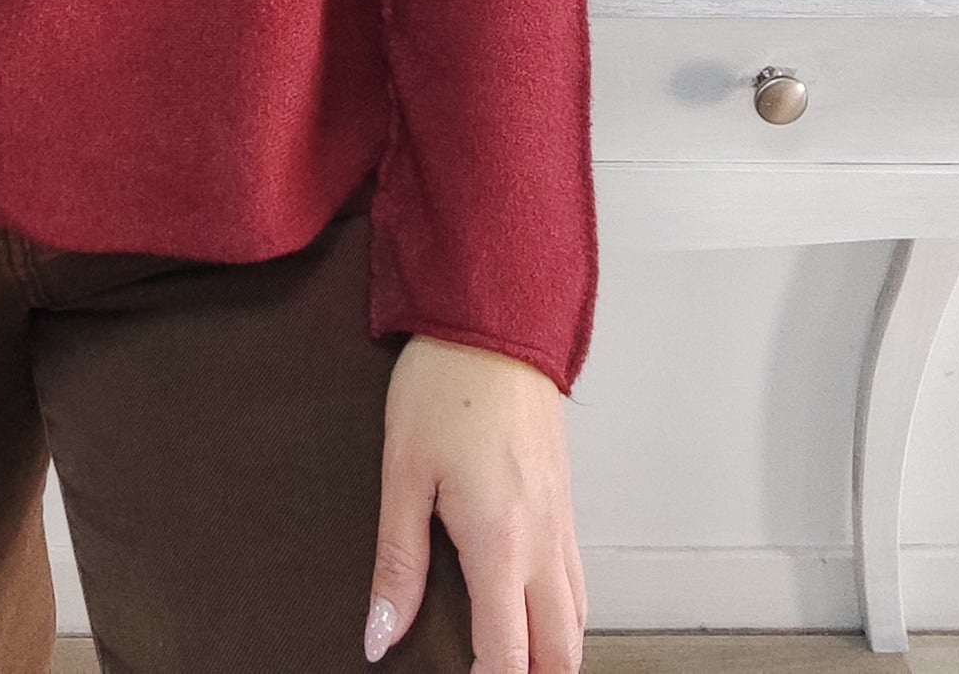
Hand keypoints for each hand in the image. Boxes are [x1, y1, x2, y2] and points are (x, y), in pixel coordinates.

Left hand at [365, 335, 584, 671]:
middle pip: (560, 652)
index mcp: (502, 544)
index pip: (509, 656)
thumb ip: (396, 563)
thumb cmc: (446, 383)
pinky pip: (578, 578)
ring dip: (553, 652)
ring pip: (578, 618)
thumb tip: (381, 633)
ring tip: (514, 660)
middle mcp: (544, 541)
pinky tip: (531, 606)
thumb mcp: (404, 473)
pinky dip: (562, 612)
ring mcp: (562, 521)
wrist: (495, 318)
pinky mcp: (566, 499)